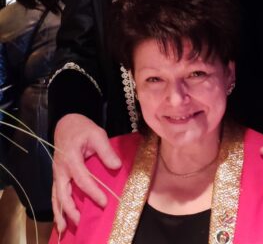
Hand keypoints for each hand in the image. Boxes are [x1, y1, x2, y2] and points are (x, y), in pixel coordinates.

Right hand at [52, 114, 120, 232]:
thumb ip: (106, 150)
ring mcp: (57, 173)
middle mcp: (61, 169)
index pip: (82, 180)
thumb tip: (115, 166)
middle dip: (72, 209)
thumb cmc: (82, 129)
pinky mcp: (58, 175)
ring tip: (65, 229)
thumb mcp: (97, 134)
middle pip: (63, 193)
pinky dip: (57, 207)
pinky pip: (56, 193)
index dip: (93, 192)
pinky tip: (61, 218)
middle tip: (82, 221)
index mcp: (71, 158)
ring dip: (60, 212)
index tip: (104, 202)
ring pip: (56, 196)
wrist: (66, 124)